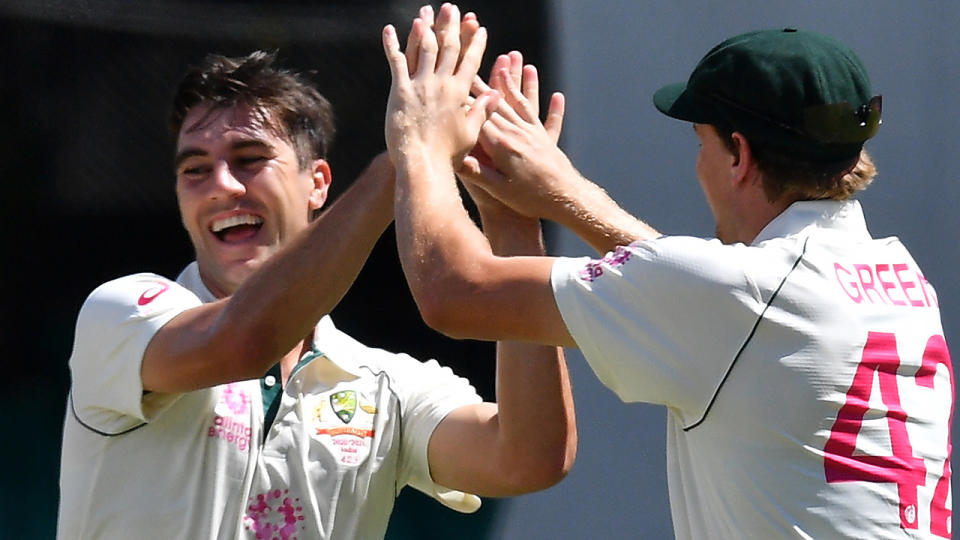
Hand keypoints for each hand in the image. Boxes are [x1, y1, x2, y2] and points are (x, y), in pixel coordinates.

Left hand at [383, 4, 498, 170]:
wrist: (423, 163)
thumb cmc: (447, 154)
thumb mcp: (470, 133)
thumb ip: (481, 111)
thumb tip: (495, 95)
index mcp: (460, 93)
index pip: (470, 61)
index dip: (475, 43)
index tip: (479, 29)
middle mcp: (441, 84)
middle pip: (448, 47)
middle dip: (451, 26)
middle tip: (452, 9)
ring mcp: (420, 85)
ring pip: (424, 49)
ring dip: (425, 28)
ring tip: (425, 11)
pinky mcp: (400, 91)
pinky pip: (396, 61)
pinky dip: (392, 44)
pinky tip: (389, 30)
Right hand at [458, 52, 552, 251]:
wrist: (565, 201)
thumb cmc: (529, 199)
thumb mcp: (498, 190)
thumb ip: (476, 172)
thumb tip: (454, 156)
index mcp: (502, 145)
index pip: (479, 116)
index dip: (467, 99)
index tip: (457, 80)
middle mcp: (518, 133)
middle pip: (499, 102)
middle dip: (488, 80)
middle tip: (480, 59)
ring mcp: (534, 135)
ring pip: (523, 103)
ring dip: (518, 82)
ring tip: (515, 60)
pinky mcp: (547, 142)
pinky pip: (548, 120)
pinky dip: (552, 108)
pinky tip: (556, 95)